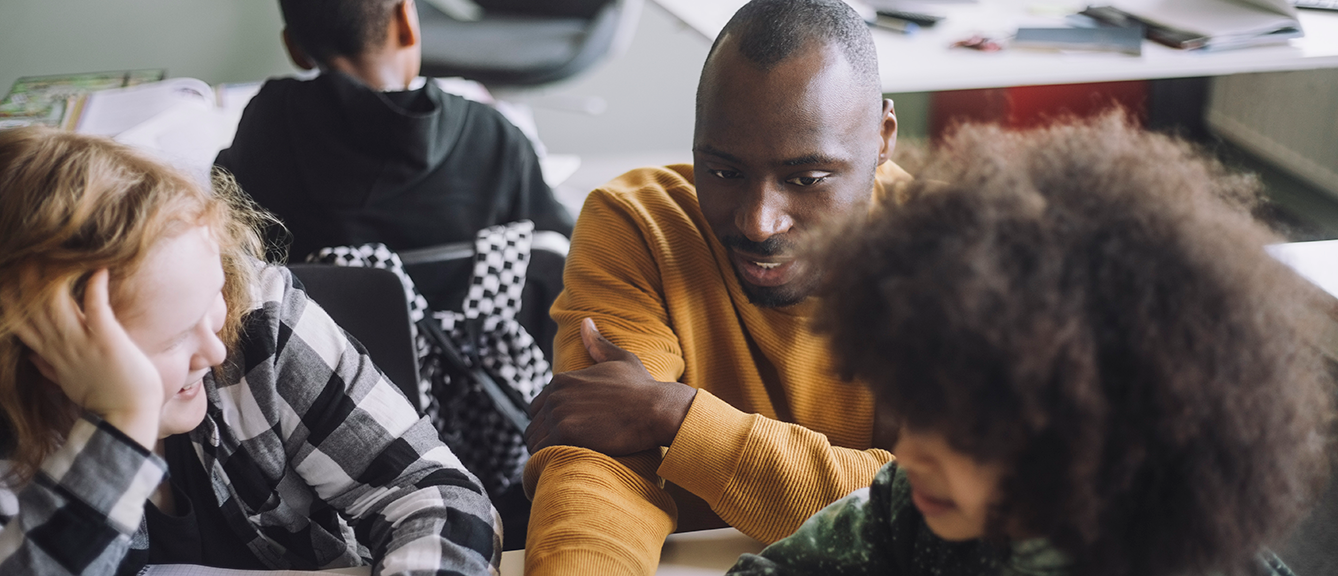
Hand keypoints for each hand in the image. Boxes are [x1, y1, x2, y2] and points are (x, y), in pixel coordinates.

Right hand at [9, 269, 162, 446]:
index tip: (6, 275)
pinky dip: (96, 289)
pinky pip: (97, 310)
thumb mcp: (66, 379)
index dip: (8, 298)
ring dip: (53, 278)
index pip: (19, 322)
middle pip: (31, 308)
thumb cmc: (103, 395)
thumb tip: (30, 356)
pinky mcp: (108, 342)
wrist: (127, 417)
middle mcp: (61, 347)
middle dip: (23, 280)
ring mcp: (83, 344)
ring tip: (52, 251)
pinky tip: (98, 269)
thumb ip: (48, 364)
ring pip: (56, 306)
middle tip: (23, 253)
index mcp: (51, 354)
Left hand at [525, 318, 696, 455]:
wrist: (656, 409)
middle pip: (533, 425)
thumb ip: (598, 344)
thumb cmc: (643, 388)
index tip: (567, 433)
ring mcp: (558, 414)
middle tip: (566, 449)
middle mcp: (555, 394)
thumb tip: (585, 322)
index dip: (549, 422)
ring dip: (545, 451)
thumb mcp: (620, 359)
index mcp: (562, 379)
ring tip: (564, 458)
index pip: (537, 408)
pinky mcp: (565, 434)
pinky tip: (564, 463)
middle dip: (545, 438)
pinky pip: (542, 454)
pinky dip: (548, 461)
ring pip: (534, 441)